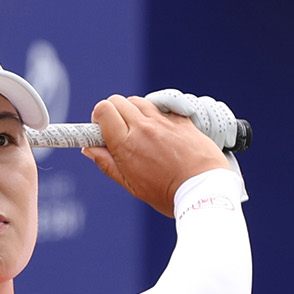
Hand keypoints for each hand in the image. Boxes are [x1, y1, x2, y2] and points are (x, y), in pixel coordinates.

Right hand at [84, 94, 228, 216]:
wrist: (204, 189)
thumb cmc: (167, 193)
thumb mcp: (131, 185)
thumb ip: (107, 164)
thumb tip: (89, 149)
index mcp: (126, 144)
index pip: (103, 110)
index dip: (98, 117)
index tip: (101, 129)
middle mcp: (143, 127)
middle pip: (118, 101)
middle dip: (113, 112)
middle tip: (119, 130)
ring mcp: (163, 121)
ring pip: (139, 101)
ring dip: (134, 111)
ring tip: (141, 131)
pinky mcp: (180, 119)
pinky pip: (161, 107)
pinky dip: (155, 114)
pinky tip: (161, 131)